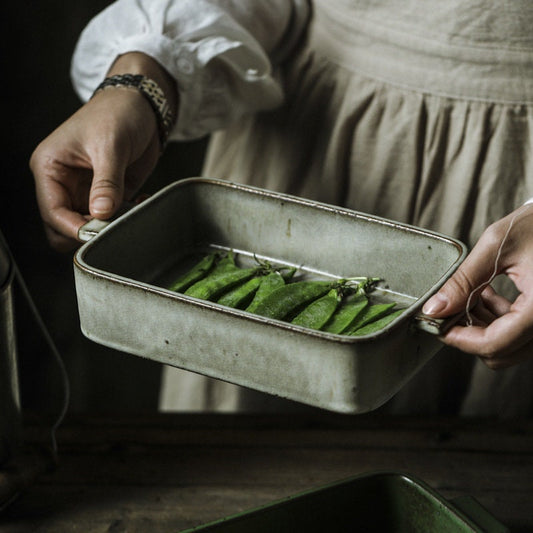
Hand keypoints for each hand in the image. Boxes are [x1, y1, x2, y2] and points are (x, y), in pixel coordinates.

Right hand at [29, 52, 176, 250]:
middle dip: (87, 232)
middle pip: (63, 226)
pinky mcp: (106, 195)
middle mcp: (63, 183)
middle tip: (114, 224)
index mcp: (50, 167)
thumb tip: (101, 213)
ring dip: (108, 227)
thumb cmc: (118, 114)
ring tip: (129, 209)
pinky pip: (109, 220)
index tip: (97, 234)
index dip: (73, 228)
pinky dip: (123, 219)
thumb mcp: (111, 147)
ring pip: (86, 227)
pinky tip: (138, 203)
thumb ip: (106, 183)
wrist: (142, 107)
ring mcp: (84, 191)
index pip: (52, 212)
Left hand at [422, 204, 532, 368]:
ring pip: (509, 346)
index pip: (493, 344)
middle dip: (468, 333)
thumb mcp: (496, 245)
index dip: (458, 339)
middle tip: (448, 309)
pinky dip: (498, 319)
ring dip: (482, 326)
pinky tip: (486, 294)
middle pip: (500, 352)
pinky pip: (520, 332)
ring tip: (470, 294)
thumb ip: (463, 281)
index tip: (437, 325)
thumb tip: (434, 309)